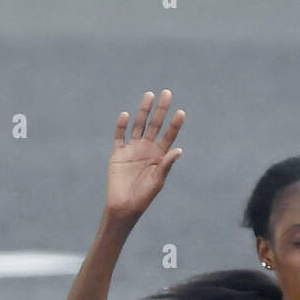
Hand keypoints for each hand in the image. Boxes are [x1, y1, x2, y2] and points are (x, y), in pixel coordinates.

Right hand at [106, 90, 184, 218]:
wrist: (124, 207)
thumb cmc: (144, 197)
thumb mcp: (158, 181)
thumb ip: (166, 165)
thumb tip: (179, 150)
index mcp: (159, 156)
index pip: (168, 136)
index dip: (174, 124)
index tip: (181, 112)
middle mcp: (146, 149)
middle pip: (154, 125)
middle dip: (160, 110)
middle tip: (167, 93)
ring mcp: (132, 149)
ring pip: (138, 125)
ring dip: (143, 111)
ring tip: (149, 95)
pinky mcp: (118, 153)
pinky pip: (119, 136)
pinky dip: (121, 126)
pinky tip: (125, 115)